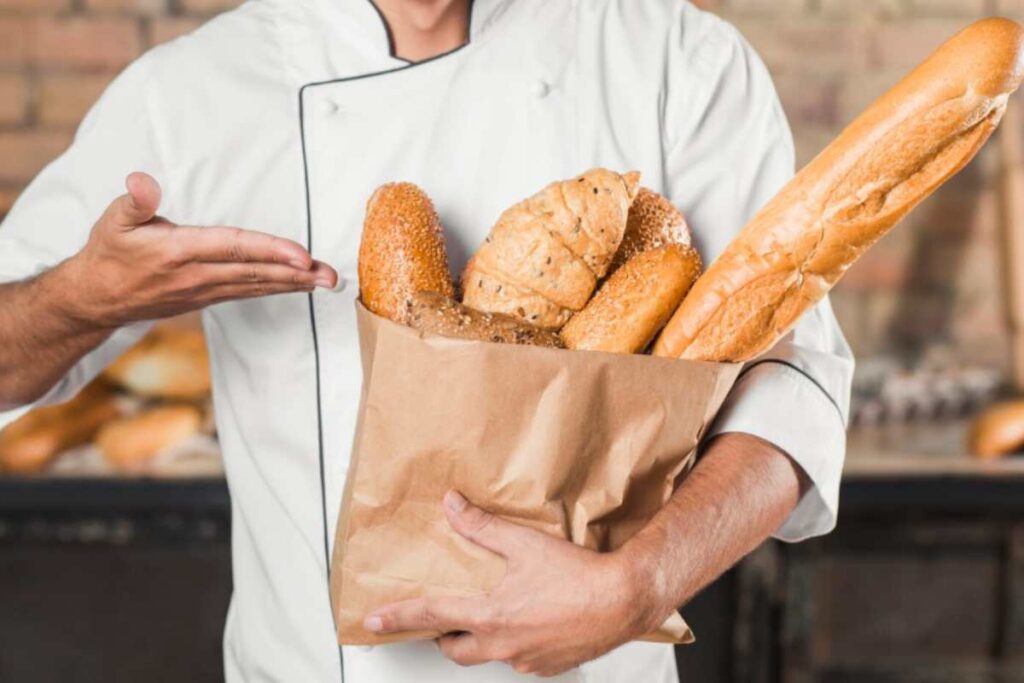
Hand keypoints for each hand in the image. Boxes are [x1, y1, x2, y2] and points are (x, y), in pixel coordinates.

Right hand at [55, 172, 336, 327]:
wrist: (97, 299)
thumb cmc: (110, 253)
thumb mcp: (113, 222)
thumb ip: (134, 201)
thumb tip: (141, 180)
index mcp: (179, 252)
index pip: (233, 249)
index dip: (270, 251)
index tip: (301, 255)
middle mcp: (197, 275)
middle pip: (256, 272)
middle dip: (297, 273)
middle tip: (331, 274)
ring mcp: (205, 290)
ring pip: (258, 285)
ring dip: (295, 284)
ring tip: (327, 280)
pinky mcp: (209, 298)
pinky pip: (250, 292)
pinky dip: (278, 288)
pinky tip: (300, 285)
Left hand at [363, 491, 667, 676]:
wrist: (623, 600)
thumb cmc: (578, 576)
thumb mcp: (524, 543)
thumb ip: (481, 526)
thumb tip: (452, 505)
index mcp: (490, 616)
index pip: (430, 617)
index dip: (398, 618)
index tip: (374, 621)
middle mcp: (503, 645)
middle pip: (454, 650)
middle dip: (443, 637)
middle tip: (444, 621)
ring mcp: (525, 660)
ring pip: (489, 655)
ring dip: (483, 639)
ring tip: (497, 615)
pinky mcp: (548, 667)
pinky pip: (521, 659)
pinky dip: (517, 643)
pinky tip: (532, 623)